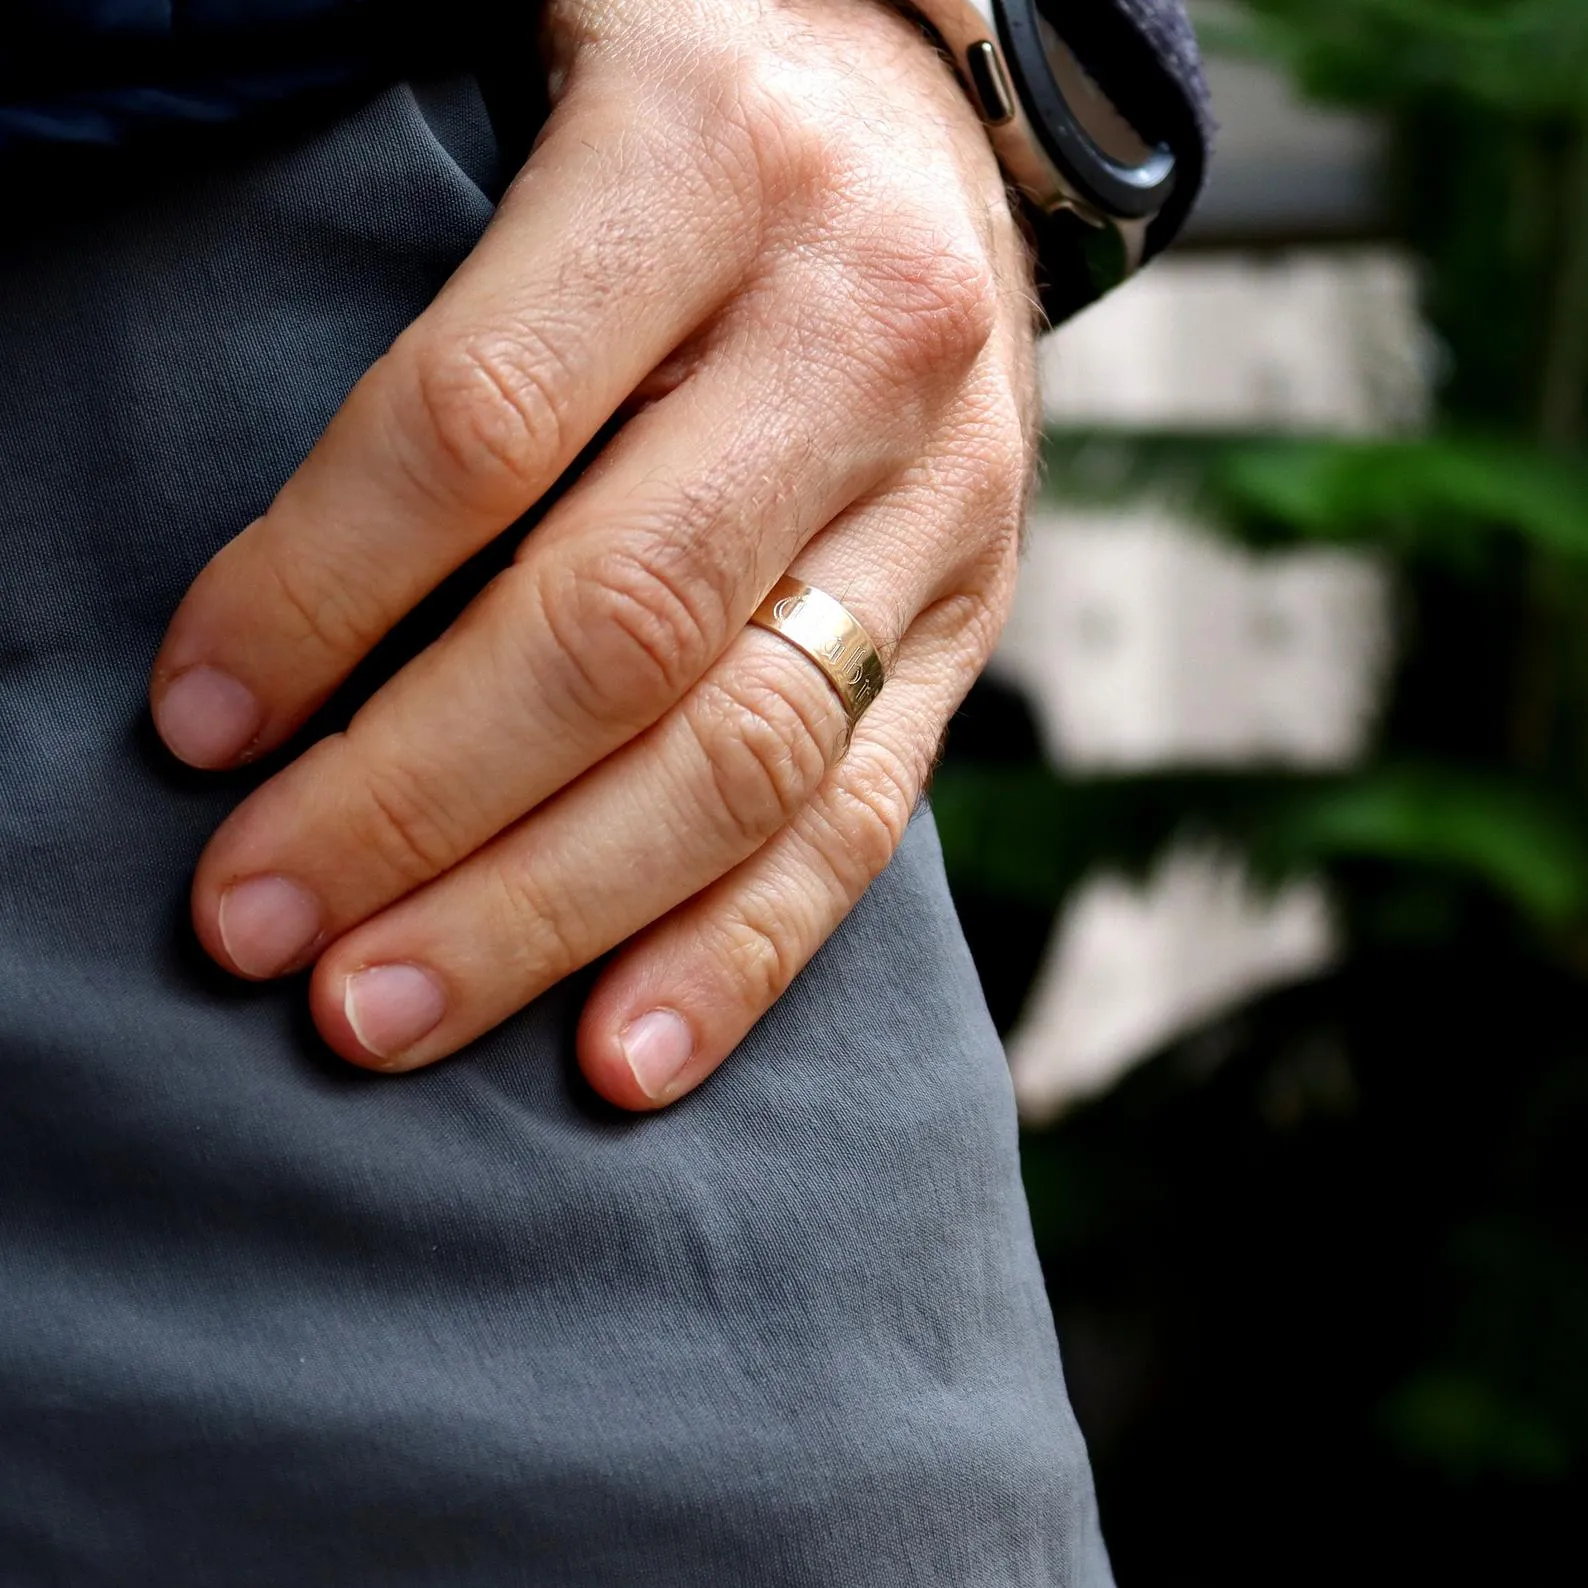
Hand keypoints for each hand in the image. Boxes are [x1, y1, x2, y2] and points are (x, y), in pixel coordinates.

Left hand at [149, 0, 1036, 1108]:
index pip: (484, 421)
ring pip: (745, 752)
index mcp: (720, 159)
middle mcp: (861, 335)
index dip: (318, 594)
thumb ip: (452, 300)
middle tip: (258, 924)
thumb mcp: (562, 102)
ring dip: (549, 908)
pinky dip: (738, 949)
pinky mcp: (976, 617)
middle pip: (619, 626)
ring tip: (387, 1009)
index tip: (197, 725)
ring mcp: (945, 498)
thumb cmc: (700, 110)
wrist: (935, 115)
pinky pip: (863, 811)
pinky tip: (624, 1056)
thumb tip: (259, 588)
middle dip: (417, 800)